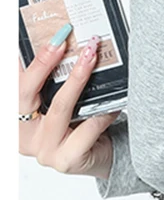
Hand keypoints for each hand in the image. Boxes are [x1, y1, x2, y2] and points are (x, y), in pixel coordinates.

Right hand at [18, 30, 120, 179]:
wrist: (101, 160)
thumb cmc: (78, 128)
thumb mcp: (57, 103)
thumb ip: (49, 83)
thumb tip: (56, 42)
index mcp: (15, 118)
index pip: (14, 84)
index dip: (25, 60)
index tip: (43, 38)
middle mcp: (24, 136)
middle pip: (26, 93)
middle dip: (45, 63)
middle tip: (65, 42)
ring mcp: (44, 151)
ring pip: (60, 108)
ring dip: (77, 80)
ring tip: (92, 59)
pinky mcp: (66, 160)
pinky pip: (86, 129)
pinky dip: (101, 112)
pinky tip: (113, 100)